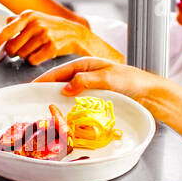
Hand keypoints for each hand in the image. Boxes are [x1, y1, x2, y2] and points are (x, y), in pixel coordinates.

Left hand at [0, 10, 99, 64]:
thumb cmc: (52, 26)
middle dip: (13, 52)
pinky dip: (34, 60)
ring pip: (22, 55)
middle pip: (13, 46)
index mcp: (29, 16)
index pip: (8, 29)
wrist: (75, 33)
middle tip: (18, 50)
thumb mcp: (36, 18)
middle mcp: (36, 24)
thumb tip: (5, 22)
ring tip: (34, 49)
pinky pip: (33, 60)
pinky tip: (40, 54)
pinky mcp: (51, 48)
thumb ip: (18, 20)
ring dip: (25, 56)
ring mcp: (44, 36)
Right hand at [34, 57, 181, 112]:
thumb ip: (86, 81)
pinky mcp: (95, 99)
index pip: (60, 71)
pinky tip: (63, 115)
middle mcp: (86, 75)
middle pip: (61, 82)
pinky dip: (68, 108)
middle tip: (32, 101)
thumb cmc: (133, 82)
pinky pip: (77, 103)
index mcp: (86, 65)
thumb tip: (65, 88)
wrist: (150, 94)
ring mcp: (90, 87)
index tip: (30, 87)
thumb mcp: (108, 78)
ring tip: (44, 110)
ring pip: (68, 94)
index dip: (44, 80)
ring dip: (57, 101)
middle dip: (47, 91)